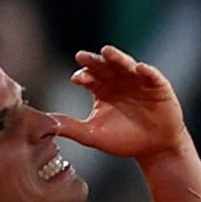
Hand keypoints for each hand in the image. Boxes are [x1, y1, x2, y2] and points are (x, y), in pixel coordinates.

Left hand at [49, 46, 190, 162]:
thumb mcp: (93, 135)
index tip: (77, 78)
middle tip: (82, 57)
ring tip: (107, 52)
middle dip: (94, 61)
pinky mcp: (158, 86)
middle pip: (104, 66)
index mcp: (101, 89)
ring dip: (117, 58)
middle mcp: (118, 81)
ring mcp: (138, 81)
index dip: (83, 76)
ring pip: (125, 65)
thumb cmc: (123, 140)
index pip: (89, 77)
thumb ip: (70, 127)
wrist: (154, 149)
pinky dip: (146, 71)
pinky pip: (152, 76)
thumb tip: (43, 125)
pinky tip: (139, 69)